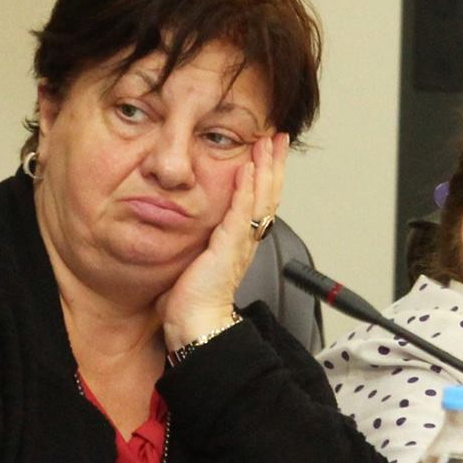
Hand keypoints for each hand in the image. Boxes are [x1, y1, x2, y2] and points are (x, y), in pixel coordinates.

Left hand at [157, 134, 287, 350]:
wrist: (196, 325)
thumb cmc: (191, 300)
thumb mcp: (196, 258)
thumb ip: (198, 239)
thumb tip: (183, 225)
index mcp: (239, 240)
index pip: (259, 199)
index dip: (266, 174)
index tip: (268, 150)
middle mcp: (246, 239)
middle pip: (268, 193)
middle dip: (274, 163)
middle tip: (279, 137)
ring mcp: (240, 242)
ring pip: (260, 197)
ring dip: (266, 167)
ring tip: (269, 142)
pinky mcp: (229, 246)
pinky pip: (241, 211)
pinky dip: (247, 188)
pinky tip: (248, 167)